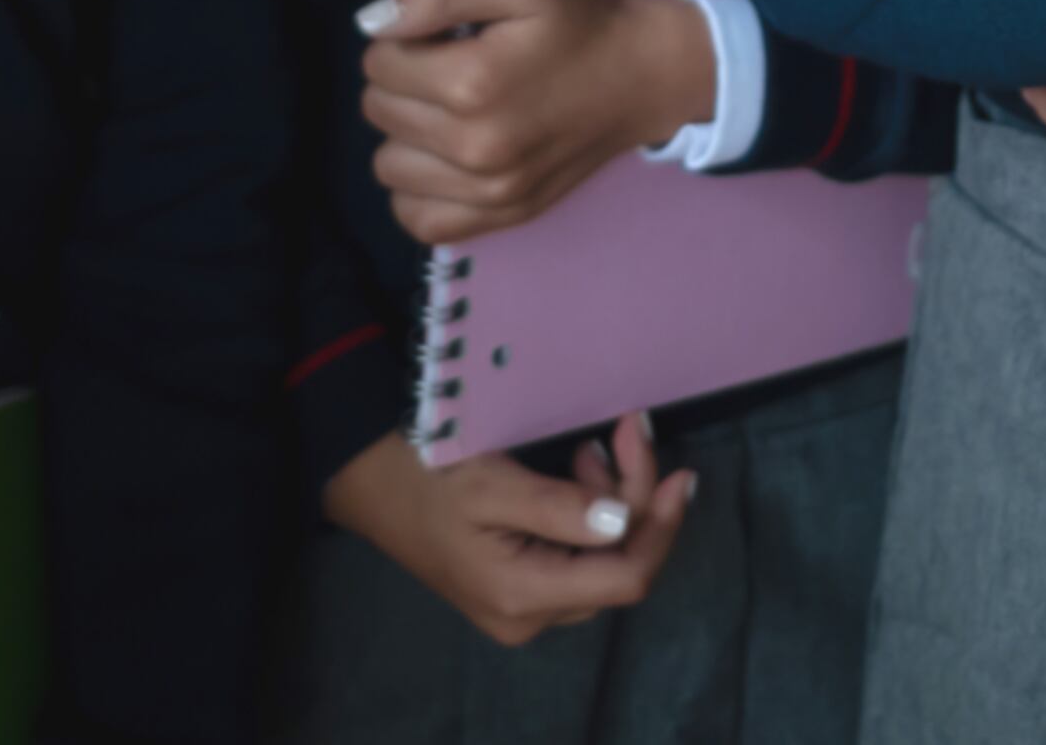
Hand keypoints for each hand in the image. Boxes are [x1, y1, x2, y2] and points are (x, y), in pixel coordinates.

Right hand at [321, 415, 694, 648]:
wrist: (367, 484)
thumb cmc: (424, 474)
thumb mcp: (492, 481)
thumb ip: (559, 507)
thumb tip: (622, 520)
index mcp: (521, 595)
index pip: (627, 577)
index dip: (662, 526)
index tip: (678, 469)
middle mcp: (527, 616)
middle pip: (619, 566)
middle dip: (636, 498)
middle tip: (625, 430)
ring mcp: (522, 606)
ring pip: (602, 559)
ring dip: (614, 499)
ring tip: (593, 446)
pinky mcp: (517, 586)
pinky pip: (578, 556)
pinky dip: (590, 511)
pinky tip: (578, 469)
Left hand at [357, 0, 717, 246]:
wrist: (649, 74)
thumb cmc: (584, 20)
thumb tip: (370, 24)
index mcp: (472, 83)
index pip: (379, 62)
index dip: (404, 38)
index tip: (445, 34)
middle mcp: (474, 147)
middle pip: (379, 112)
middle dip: (403, 81)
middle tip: (452, 65)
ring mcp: (489, 192)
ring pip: (389, 166)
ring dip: (407, 134)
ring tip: (450, 110)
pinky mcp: (504, 216)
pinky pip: (419, 221)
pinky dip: (419, 190)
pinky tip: (444, 159)